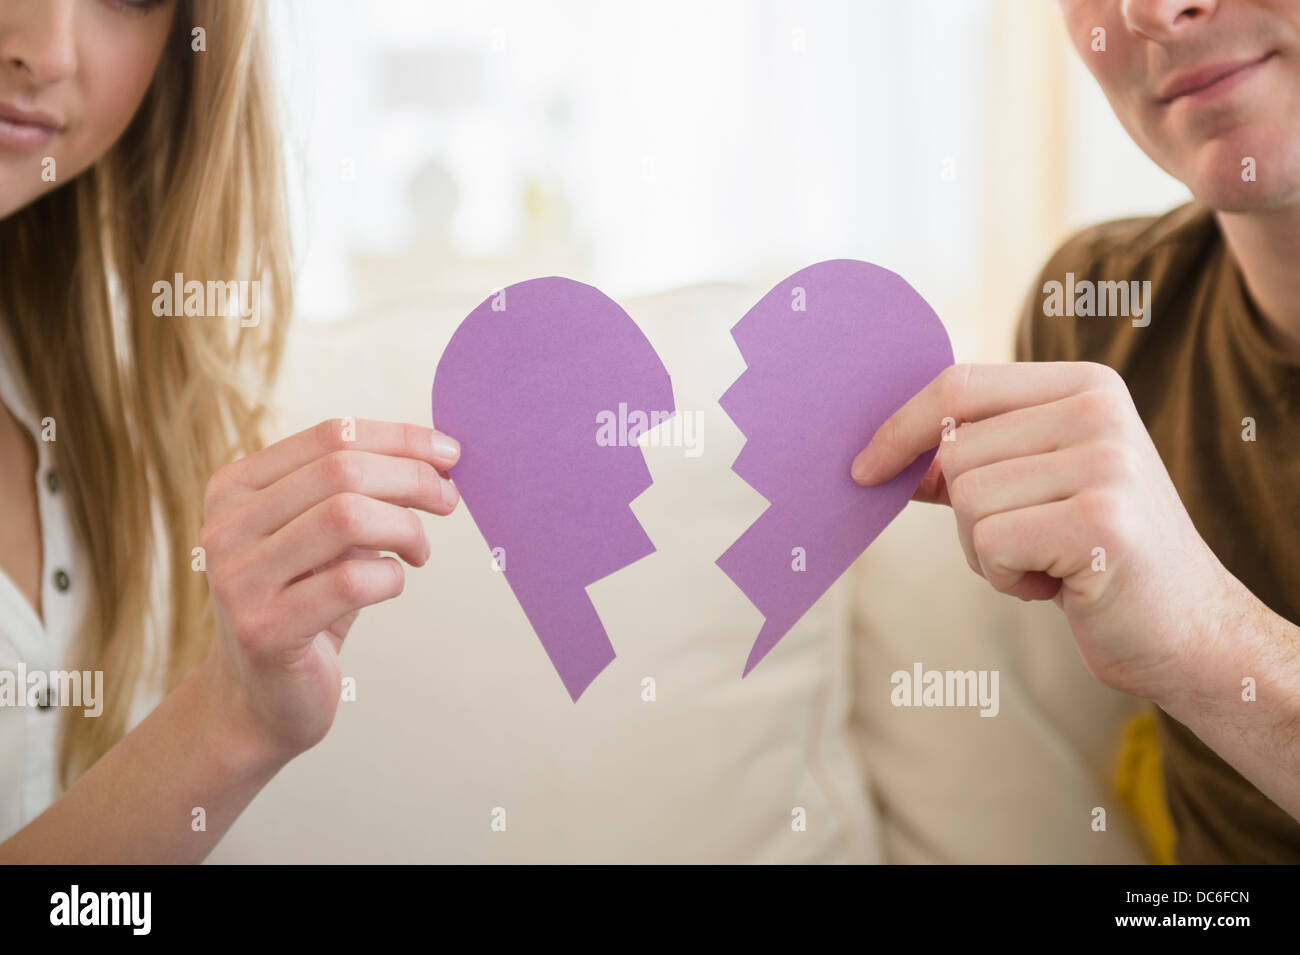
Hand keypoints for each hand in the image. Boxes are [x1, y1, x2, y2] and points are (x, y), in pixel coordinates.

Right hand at [196, 418, 460, 764]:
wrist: (259, 700)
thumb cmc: (304, 604)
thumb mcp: (323, 537)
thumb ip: (358, 492)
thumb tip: (438, 458)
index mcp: (235, 488)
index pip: (330, 436)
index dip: (401, 438)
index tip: (449, 454)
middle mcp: (226, 527)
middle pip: (342, 470)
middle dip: (412, 478)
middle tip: (448, 500)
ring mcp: (239, 579)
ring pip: (347, 516)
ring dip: (405, 528)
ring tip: (419, 550)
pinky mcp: (264, 630)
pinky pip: (352, 581)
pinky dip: (391, 576)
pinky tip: (393, 583)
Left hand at [851, 362, 1238, 703]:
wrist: (1187, 630)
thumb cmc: (1094, 555)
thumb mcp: (1035, 485)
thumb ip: (971, 458)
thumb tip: (880, 454)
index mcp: (1085, 386)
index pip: (959, 385)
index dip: (901, 427)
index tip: (863, 469)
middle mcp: (1100, 410)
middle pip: (955, 452)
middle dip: (968, 515)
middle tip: (1030, 543)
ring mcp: (1107, 462)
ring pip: (967, 499)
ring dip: (988, 551)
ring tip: (1050, 562)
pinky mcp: (1102, 522)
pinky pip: (990, 544)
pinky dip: (1008, 578)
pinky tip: (1062, 585)